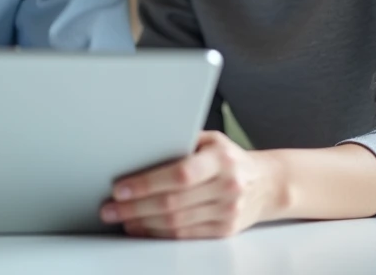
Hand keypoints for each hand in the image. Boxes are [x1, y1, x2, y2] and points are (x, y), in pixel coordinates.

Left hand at [99, 131, 273, 238]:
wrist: (266, 184)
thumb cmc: (229, 158)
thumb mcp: (211, 140)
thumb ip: (181, 142)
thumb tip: (141, 147)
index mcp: (221, 160)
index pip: (179, 174)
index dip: (147, 183)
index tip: (120, 188)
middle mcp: (227, 186)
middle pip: (173, 202)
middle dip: (135, 207)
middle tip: (110, 208)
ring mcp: (227, 211)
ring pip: (176, 223)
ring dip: (143, 223)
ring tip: (121, 218)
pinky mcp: (223, 230)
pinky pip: (185, 235)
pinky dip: (159, 234)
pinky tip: (142, 229)